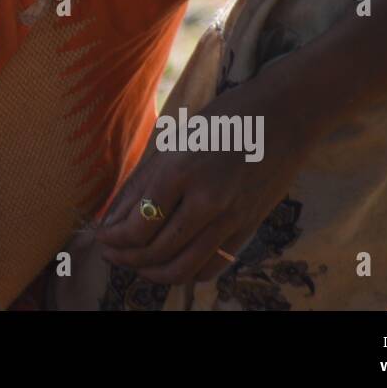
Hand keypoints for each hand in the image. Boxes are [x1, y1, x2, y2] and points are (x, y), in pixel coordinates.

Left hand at [93, 78, 311, 286]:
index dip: (113, 239)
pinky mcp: (250, 227)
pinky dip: (186, 273)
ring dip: (151, 272)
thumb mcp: (174, 142)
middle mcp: (207, 200)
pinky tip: (170, 264)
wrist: (285, 114)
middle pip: (156, 251)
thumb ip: (141, 184)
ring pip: (183, 267)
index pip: (137, 226)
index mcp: (181, 171)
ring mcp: (232, 218)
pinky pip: (212, 266)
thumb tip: (112, 219)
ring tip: (136, 264)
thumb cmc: (224, 119)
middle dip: (125, 257)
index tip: (101, 237)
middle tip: (111, 253)